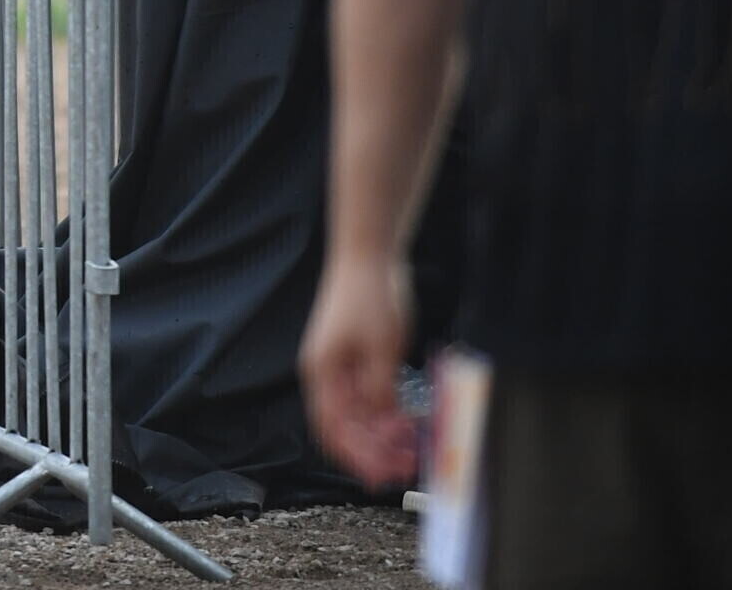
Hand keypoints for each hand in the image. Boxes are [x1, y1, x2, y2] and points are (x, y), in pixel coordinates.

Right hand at [300, 252, 418, 491]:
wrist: (367, 256)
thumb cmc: (371, 296)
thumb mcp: (383, 349)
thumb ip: (380, 390)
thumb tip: (383, 423)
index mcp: (322, 372)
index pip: (334, 430)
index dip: (358, 457)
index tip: (384, 476)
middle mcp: (323, 373)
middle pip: (341, 427)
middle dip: (372, 451)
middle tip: (405, 465)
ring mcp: (336, 365)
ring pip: (354, 415)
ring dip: (379, 435)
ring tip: (410, 445)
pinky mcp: (351, 358)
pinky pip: (363, 398)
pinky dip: (383, 414)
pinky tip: (405, 420)